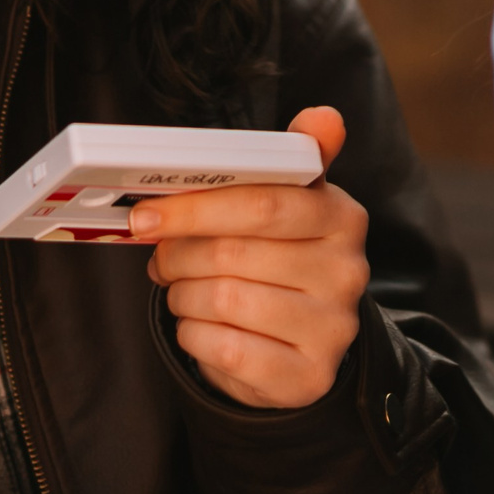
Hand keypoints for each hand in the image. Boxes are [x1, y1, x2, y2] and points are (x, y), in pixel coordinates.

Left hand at [137, 107, 369, 408]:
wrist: (302, 342)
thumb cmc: (281, 258)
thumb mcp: (291, 205)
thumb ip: (296, 158)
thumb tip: (324, 117)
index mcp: (342, 216)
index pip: (264, 203)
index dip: (197, 208)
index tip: (146, 214)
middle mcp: (347, 272)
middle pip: (234, 254)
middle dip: (179, 254)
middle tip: (159, 256)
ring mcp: (332, 328)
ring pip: (224, 301)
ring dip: (184, 296)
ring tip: (182, 290)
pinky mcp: (308, 377)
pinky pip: (226, 351)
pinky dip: (194, 336)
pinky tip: (199, 325)